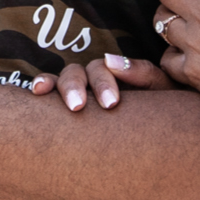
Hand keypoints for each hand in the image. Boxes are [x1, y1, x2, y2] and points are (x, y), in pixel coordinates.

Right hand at [28, 55, 153, 113]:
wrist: (162, 140)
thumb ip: (142, 73)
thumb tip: (111, 60)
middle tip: (78, 107)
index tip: (111, 104)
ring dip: (60, 87)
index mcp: (118, 73)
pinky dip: (41, 85)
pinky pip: (49, 93)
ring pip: (64, 79)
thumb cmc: (161, 114)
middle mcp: (95, 79)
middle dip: (77, 87)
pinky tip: (36, 91)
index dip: (104, 83)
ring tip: (57, 103)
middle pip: (80, 73)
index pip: (104, 69)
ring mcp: (79, 91)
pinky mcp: (64, 108)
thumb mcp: (160, 91)